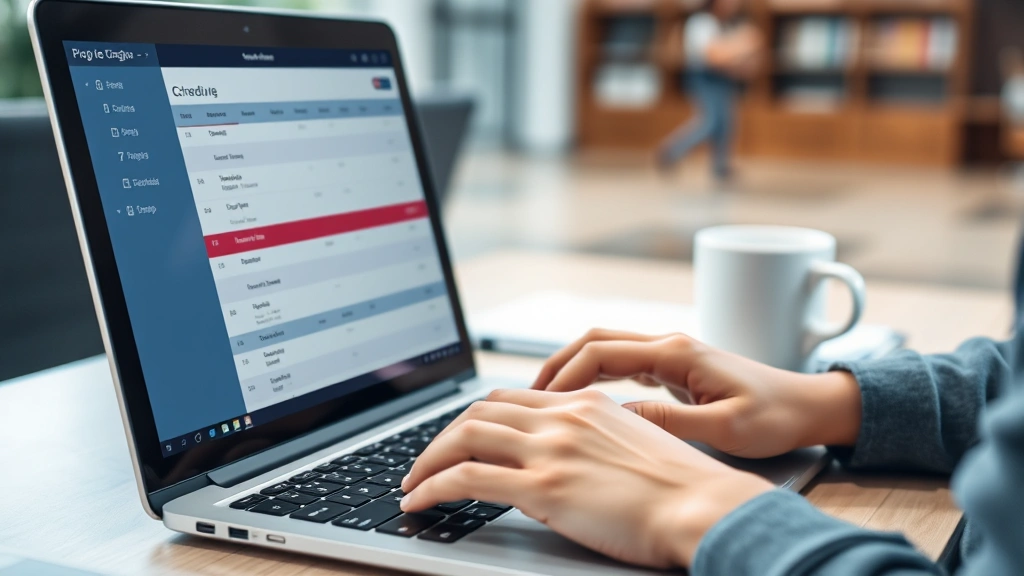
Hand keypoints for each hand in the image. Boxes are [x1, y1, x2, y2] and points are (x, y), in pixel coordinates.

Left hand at [400, 389, 772, 567]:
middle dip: (441, 437)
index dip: (474, 418)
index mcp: (583, 404)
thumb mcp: (631, 444)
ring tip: (412, 483)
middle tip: (424, 462)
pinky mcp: (543, 487)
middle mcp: (562, 417)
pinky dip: (433, 486)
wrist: (704, 507)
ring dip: (426, 460)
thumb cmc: (680, 487)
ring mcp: (551, 450)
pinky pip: (466, 478)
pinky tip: (420, 500)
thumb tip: (557, 463)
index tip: (458, 438)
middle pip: (479, 411)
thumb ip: (589, 442)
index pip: (510, 398)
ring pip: (464, 437)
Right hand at [532, 330, 861, 457]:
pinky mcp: (674, 368)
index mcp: (677, 352)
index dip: (566, 375)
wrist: (808, 407)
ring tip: (545, 402)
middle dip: (557, 366)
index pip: (602, 352)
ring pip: (605, 350)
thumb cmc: (774, 417)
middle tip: (528, 398)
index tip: (541, 402)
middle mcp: (669, 345)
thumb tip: (616, 417)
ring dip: (572, 370)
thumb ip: (669, 421)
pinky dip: (593, 378)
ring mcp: (671, 354)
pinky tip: (582, 402)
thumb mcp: (723, 428)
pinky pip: (622, 365)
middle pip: (595, 341)